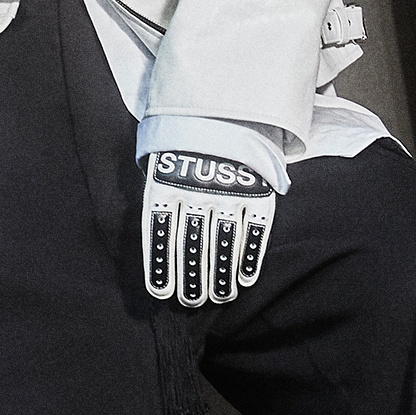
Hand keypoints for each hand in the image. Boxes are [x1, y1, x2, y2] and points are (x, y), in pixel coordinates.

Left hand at [143, 145, 276, 306]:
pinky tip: (245, 280)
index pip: (161, 233)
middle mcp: (197, 192)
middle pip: (193, 245)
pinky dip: (250, 257)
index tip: (163, 292)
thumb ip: (160, 199)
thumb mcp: (161, 165)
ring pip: (223, 243)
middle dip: (192, 279)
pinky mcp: (258, 191)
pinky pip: (255, 231)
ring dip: (220, 275)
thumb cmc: (185, 148)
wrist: (224, 113)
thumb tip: (157, 242)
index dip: (163, 265)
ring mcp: (229, 192)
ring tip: (218, 296)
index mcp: (166, 184)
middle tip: (192, 301)